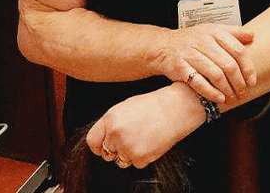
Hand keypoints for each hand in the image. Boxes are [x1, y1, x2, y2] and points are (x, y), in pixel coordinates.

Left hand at [86, 85, 202, 168]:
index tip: (103, 148)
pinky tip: (152, 142)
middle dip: (118, 148)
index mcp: (110, 119)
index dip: (98, 146)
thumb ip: (111, 123)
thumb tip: (103, 140)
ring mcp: (127, 147)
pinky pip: (136, 163)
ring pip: (121, 160)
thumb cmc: (154, 105)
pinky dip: (144, 156)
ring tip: (144, 138)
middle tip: (134, 137)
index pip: (92, 141)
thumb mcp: (126, 107)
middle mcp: (116, 134)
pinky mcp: (140, 157)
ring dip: (130, 154)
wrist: (177, 108)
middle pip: (108, 152)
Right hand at [160, 23, 255, 102]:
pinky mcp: (180, 67)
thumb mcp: (211, 30)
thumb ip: (232, 32)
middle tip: (242, 91)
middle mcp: (203, 42)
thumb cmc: (192, 40)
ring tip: (232, 97)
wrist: (163, 46)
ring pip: (215, 74)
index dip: (248, 68)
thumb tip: (252, 36)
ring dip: (227, 89)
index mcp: (214, 32)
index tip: (252, 80)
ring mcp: (190, 54)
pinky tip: (219, 98)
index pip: (238, 50)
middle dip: (238, 82)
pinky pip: (199, 82)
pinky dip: (211, 92)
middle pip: (228, 65)